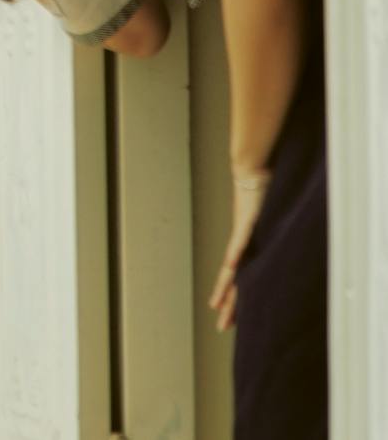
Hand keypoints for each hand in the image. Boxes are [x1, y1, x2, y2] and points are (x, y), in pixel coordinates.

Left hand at [210, 169, 271, 330]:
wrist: (252, 173)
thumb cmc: (262, 198)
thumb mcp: (271, 227)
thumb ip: (275, 242)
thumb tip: (284, 257)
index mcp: (249, 251)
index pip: (242, 282)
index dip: (236, 301)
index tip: (231, 321)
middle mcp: (242, 247)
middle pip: (234, 282)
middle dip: (229, 305)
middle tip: (221, 328)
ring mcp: (242, 235)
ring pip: (232, 268)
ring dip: (226, 288)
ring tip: (218, 307)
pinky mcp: (246, 220)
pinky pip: (241, 240)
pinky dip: (237, 253)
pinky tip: (231, 267)